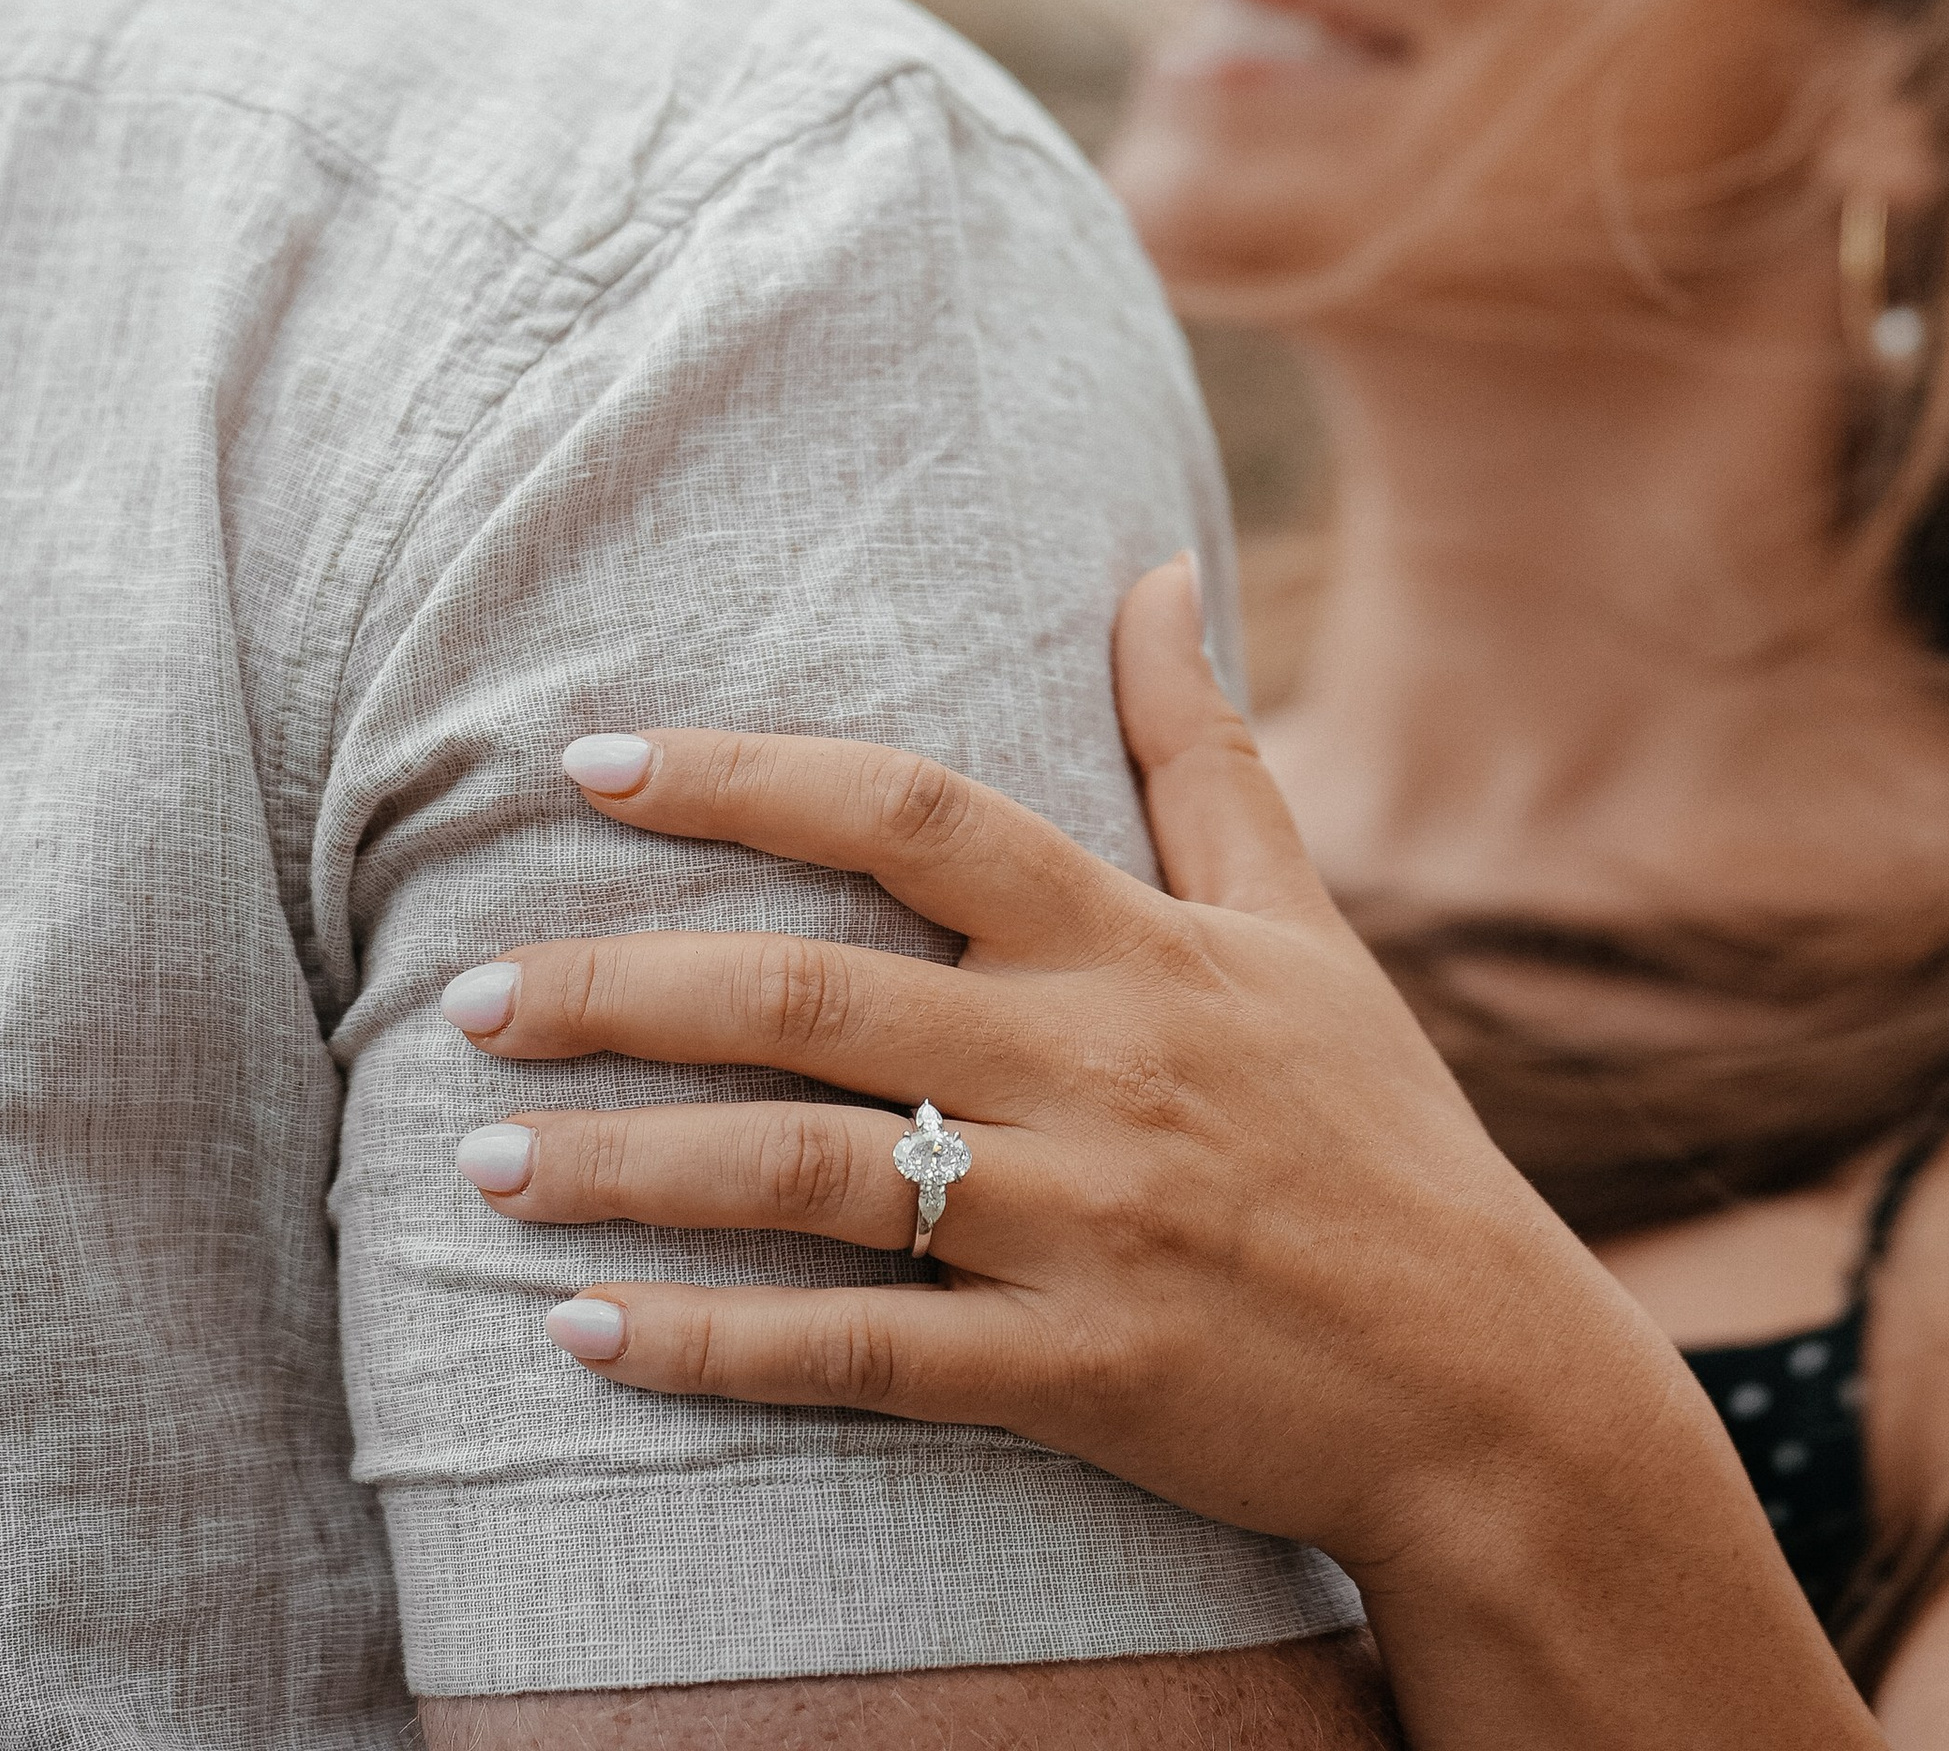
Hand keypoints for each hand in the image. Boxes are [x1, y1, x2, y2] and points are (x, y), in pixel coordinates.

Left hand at [445, 562, 1639, 1584]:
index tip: (589, 762)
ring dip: (626, 1170)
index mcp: (1134, 941)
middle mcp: (1094, 1066)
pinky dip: (711, 1350)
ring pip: (809, 1180)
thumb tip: (1160, 567)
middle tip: (460, 993)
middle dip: (618, 990)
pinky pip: (859, 1363)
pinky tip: (581, 1339)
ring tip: (480, 1163)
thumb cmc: (1374, 1131)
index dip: (743, 776)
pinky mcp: (1077, 1377)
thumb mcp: (1299, 921)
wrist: (1488, 1382)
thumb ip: (1203, 751)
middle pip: (812, 999)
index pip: (913, 813)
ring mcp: (1081, 1228)